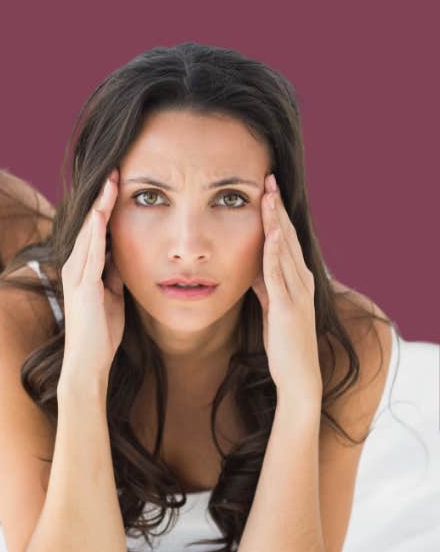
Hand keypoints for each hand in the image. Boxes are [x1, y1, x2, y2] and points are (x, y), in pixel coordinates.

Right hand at [58, 170, 124, 383]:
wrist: (88, 361)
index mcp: (83, 268)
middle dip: (102, 197)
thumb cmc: (101, 333)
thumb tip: (123, 254)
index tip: (118, 182)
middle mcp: (75, 266)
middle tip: (114, 170)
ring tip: (110, 182)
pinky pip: (91, 252)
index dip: (105, 205)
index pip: (96, 229)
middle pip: (89, 224)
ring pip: (89, 232)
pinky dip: (96, 231)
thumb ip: (114, 274)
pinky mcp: (83, 285)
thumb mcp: (114, 295)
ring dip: (99, 206)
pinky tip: (102, 213)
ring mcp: (77, 274)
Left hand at [252, 174, 320, 398]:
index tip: (265, 187)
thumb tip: (250, 264)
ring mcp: (296, 291)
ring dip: (275, 222)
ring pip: (284, 249)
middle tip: (268, 178)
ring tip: (268, 195)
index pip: (283, 236)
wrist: (297, 373)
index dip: (275, 212)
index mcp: (295, 277)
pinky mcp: (288, 306)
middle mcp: (300, 279)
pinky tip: (269, 235)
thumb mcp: (270, 303)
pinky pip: (279, 274)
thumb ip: (264, 282)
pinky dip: (274, 253)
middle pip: (286, 235)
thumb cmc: (282, 340)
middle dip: (277, 207)